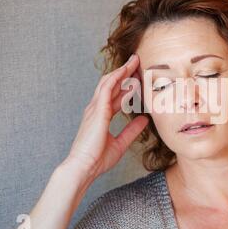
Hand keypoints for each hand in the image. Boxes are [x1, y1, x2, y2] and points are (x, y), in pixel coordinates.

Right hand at [64, 54, 147, 183]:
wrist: (83, 168)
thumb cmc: (97, 159)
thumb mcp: (120, 143)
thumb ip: (132, 131)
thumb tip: (144, 120)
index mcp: (100, 116)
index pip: (115, 95)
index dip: (126, 86)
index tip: (138, 78)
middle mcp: (96, 109)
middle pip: (111, 84)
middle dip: (124, 72)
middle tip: (137, 62)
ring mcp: (95, 108)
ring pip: (109, 82)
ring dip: (122, 70)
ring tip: (134, 61)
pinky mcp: (97, 110)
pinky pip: (107, 88)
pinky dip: (116, 78)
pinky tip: (126, 71)